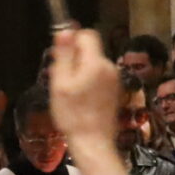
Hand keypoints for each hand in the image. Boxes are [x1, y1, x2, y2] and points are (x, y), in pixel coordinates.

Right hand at [47, 29, 126, 174]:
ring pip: (93, 65)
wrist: (93, 143)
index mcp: (96, 63)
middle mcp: (109, 68)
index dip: (72, 39)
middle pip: (90, 51)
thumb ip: (64, 55)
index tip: (60, 55)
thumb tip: (65, 30)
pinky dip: (88, 83)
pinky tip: (79, 100)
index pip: (87, 34)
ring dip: (80, 72)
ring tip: (67, 92)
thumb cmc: (73, 115)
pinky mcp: (115, 92)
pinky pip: (99, 78)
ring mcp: (115, 80)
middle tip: (59, 78)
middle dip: (74, 59)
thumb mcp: (61, 83)